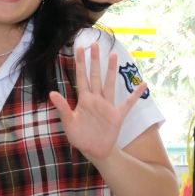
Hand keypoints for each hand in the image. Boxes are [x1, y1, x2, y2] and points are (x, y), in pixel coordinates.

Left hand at [48, 44, 146, 162]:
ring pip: (109, 84)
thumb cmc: (80, 137)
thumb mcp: (68, 122)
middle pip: (95, 76)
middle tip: (95, 44)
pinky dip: (136, 94)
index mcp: (84, 100)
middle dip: (95, 61)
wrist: (94, 151)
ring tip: (114, 55)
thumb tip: (51, 93)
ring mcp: (107, 106)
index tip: (79, 49)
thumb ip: (62, 107)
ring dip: (111, 71)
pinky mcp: (117, 115)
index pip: (81, 77)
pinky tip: (143, 84)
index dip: (80, 64)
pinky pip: (128, 103)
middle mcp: (96, 99)